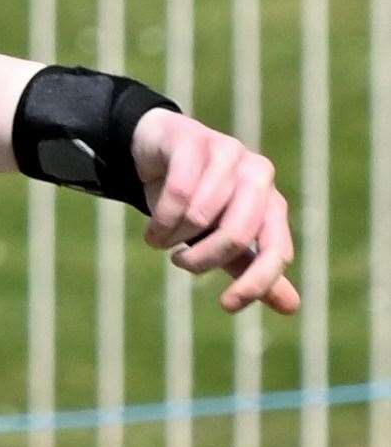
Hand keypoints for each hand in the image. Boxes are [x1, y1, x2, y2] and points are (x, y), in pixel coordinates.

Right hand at [132, 108, 298, 314]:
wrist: (157, 150)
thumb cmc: (194, 197)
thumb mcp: (221, 235)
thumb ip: (251, 266)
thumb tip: (291, 307)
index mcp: (271, 202)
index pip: (277, 250)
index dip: (256, 283)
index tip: (226, 306)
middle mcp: (258, 175)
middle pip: (238, 235)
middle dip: (201, 259)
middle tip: (179, 261)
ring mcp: (228, 153)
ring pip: (201, 215)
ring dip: (172, 236)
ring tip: (160, 238)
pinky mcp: (193, 139)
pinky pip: (178, 191)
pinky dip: (161, 218)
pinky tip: (153, 227)